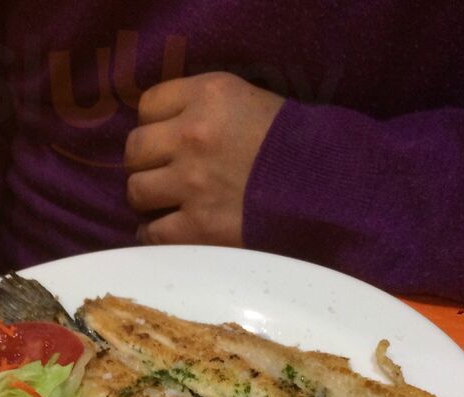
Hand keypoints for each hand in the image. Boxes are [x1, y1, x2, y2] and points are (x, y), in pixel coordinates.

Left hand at [125, 73, 283, 246]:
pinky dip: (153, 233)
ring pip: (136, 191)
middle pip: (135, 149)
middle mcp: (193, 137)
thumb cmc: (292, 145)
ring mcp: (192, 185)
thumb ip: (206, 107)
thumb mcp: (250, 101)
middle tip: (162, 172)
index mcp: (208, 96)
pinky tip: (165, 230)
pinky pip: (151, 233)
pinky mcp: (198, 228)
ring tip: (164, 202)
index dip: (155, 123)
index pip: (148, 105)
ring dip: (147, 198)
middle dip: (146, 162)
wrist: (328, 189)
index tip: (166, 137)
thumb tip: (168, 127)